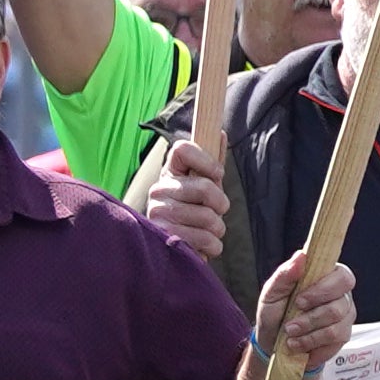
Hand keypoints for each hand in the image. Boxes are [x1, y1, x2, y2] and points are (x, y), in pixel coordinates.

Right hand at [132, 138, 225, 258]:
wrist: (170, 247)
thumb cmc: (191, 212)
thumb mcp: (202, 186)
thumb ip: (210, 163)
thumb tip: (219, 133)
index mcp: (169, 172)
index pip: (183, 149)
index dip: (206, 161)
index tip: (217, 175)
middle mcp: (158, 190)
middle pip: (206, 188)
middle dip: (221, 204)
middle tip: (214, 212)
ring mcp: (158, 213)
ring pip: (209, 218)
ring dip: (216, 229)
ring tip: (205, 231)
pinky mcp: (164, 237)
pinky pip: (205, 239)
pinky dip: (212, 246)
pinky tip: (200, 245)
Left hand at [253, 250, 357, 377]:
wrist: (272, 340)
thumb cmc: (275, 311)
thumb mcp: (272, 292)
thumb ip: (285, 274)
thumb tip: (301, 256)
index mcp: (327, 278)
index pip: (343, 276)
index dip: (324, 289)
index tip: (300, 300)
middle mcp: (342, 296)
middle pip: (340, 304)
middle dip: (312, 317)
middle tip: (290, 324)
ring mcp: (346, 317)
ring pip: (336, 326)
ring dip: (308, 333)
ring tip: (290, 334)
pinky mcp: (344, 336)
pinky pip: (334, 342)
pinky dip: (311, 344)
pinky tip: (298, 344)